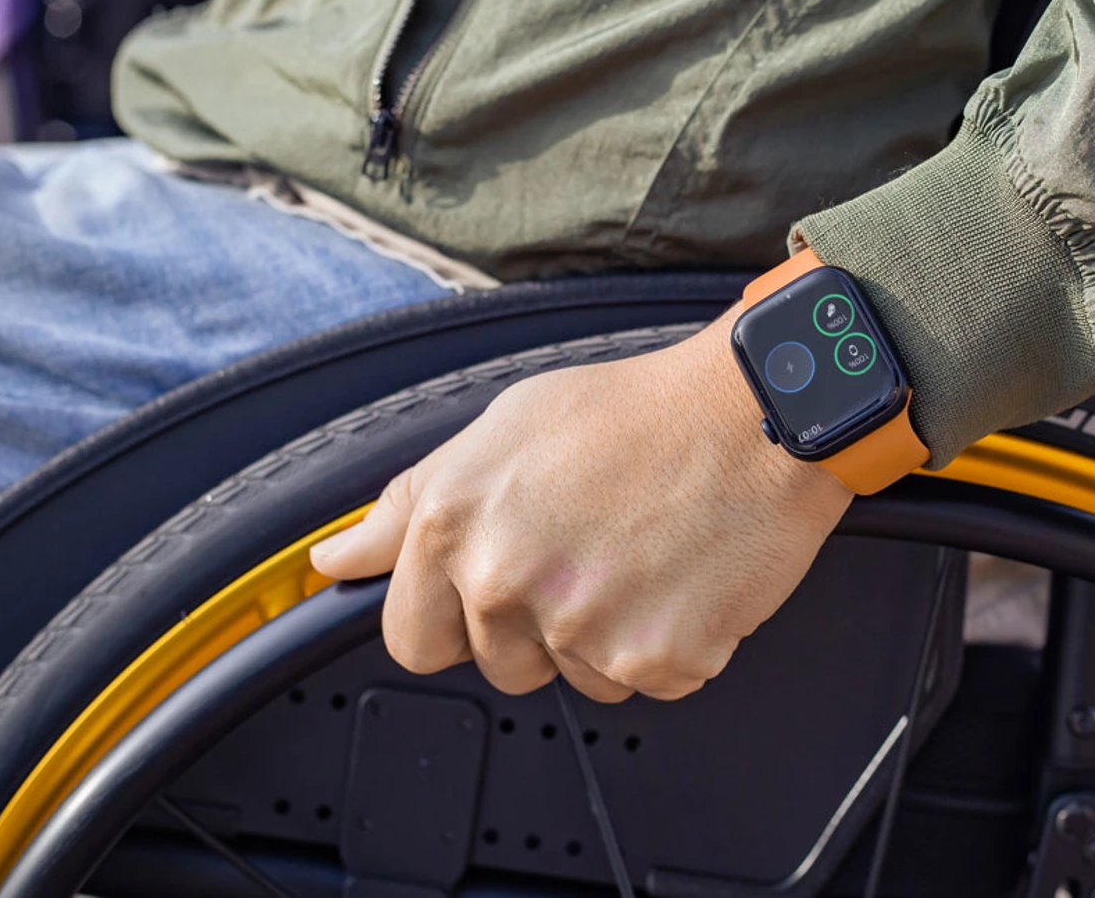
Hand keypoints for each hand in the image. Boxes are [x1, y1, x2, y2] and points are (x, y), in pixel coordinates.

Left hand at [309, 310, 853, 700]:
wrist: (756, 415)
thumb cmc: (639, 412)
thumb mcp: (503, 429)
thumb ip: (409, 504)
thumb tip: (338, 560)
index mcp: (456, 525)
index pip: (413, 639)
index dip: (458, 615)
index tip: (502, 585)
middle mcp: (508, 582)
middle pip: (498, 668)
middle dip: (536, 629)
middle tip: (591, 553)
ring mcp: (582, 629)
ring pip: (577, 679)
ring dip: (607, 637)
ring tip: (642, 554)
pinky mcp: (657, 660)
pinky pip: (649, 682)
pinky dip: (671, 643)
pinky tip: (681, 577)